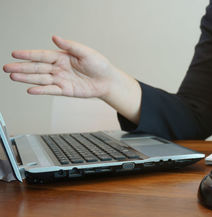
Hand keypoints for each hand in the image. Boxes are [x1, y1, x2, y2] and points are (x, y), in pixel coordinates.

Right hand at [3, 36, 117, 98]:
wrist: (108, 81)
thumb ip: (71, 46)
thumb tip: (55, 38)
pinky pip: (51, 90)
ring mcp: (61, 79)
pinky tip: (30, 89)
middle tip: (7, 67)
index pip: (42, 55)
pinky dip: (41, 90)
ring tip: (13, 77)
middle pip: (37, 68)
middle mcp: (59, 68)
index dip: (28, 55)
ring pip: (41, 79)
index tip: (15, 54)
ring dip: (27, 78)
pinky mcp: (65, 90)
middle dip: (22, 67)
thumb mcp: (87, 53)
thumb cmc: (99, 65)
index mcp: (62, 57)